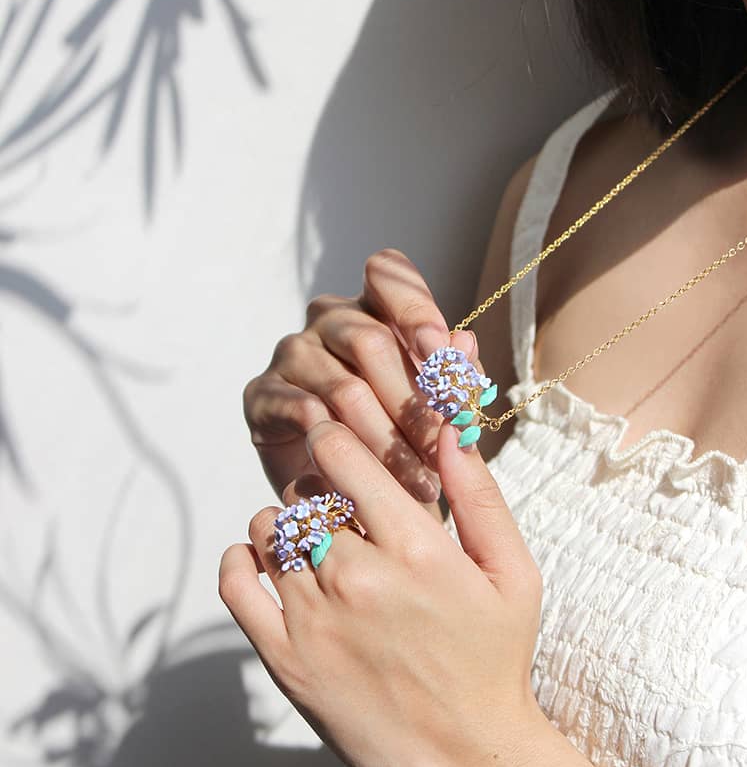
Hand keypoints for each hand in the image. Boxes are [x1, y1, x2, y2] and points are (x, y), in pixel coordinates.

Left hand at [219, 417, 544, 766]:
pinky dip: (240, 561)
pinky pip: (236, 584)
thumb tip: (448, 427)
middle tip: (341, 515)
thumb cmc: (494, 661)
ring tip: (316, 550)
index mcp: (415, 546)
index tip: (341, 451)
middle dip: (319, 492)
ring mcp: (315, 619)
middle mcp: (358, 576)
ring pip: (269, 532)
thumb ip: (479, 496)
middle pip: (303, 493)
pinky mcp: (285, 659)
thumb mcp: (511, 574)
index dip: (335, 440)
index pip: (340, 453)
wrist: (467, 757)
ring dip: (287, 529)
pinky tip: (261, 563)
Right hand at [243, 248, 479, 516]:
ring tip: (421, 483)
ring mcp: (292, 353)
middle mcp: (327, 319)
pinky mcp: (261, 395)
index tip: (442, 355)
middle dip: (414, 404)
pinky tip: (367, 481)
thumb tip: (465, 342)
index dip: (415, 308)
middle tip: (444, 451)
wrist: (341, 492)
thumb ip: (451, 376)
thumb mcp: (434, 410)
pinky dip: (343, 451)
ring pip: (345, 389)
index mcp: (372, 307)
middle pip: (371, 342)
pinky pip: (305, 416)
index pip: (387, 274)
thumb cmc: (396, 441)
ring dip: (389, 443)